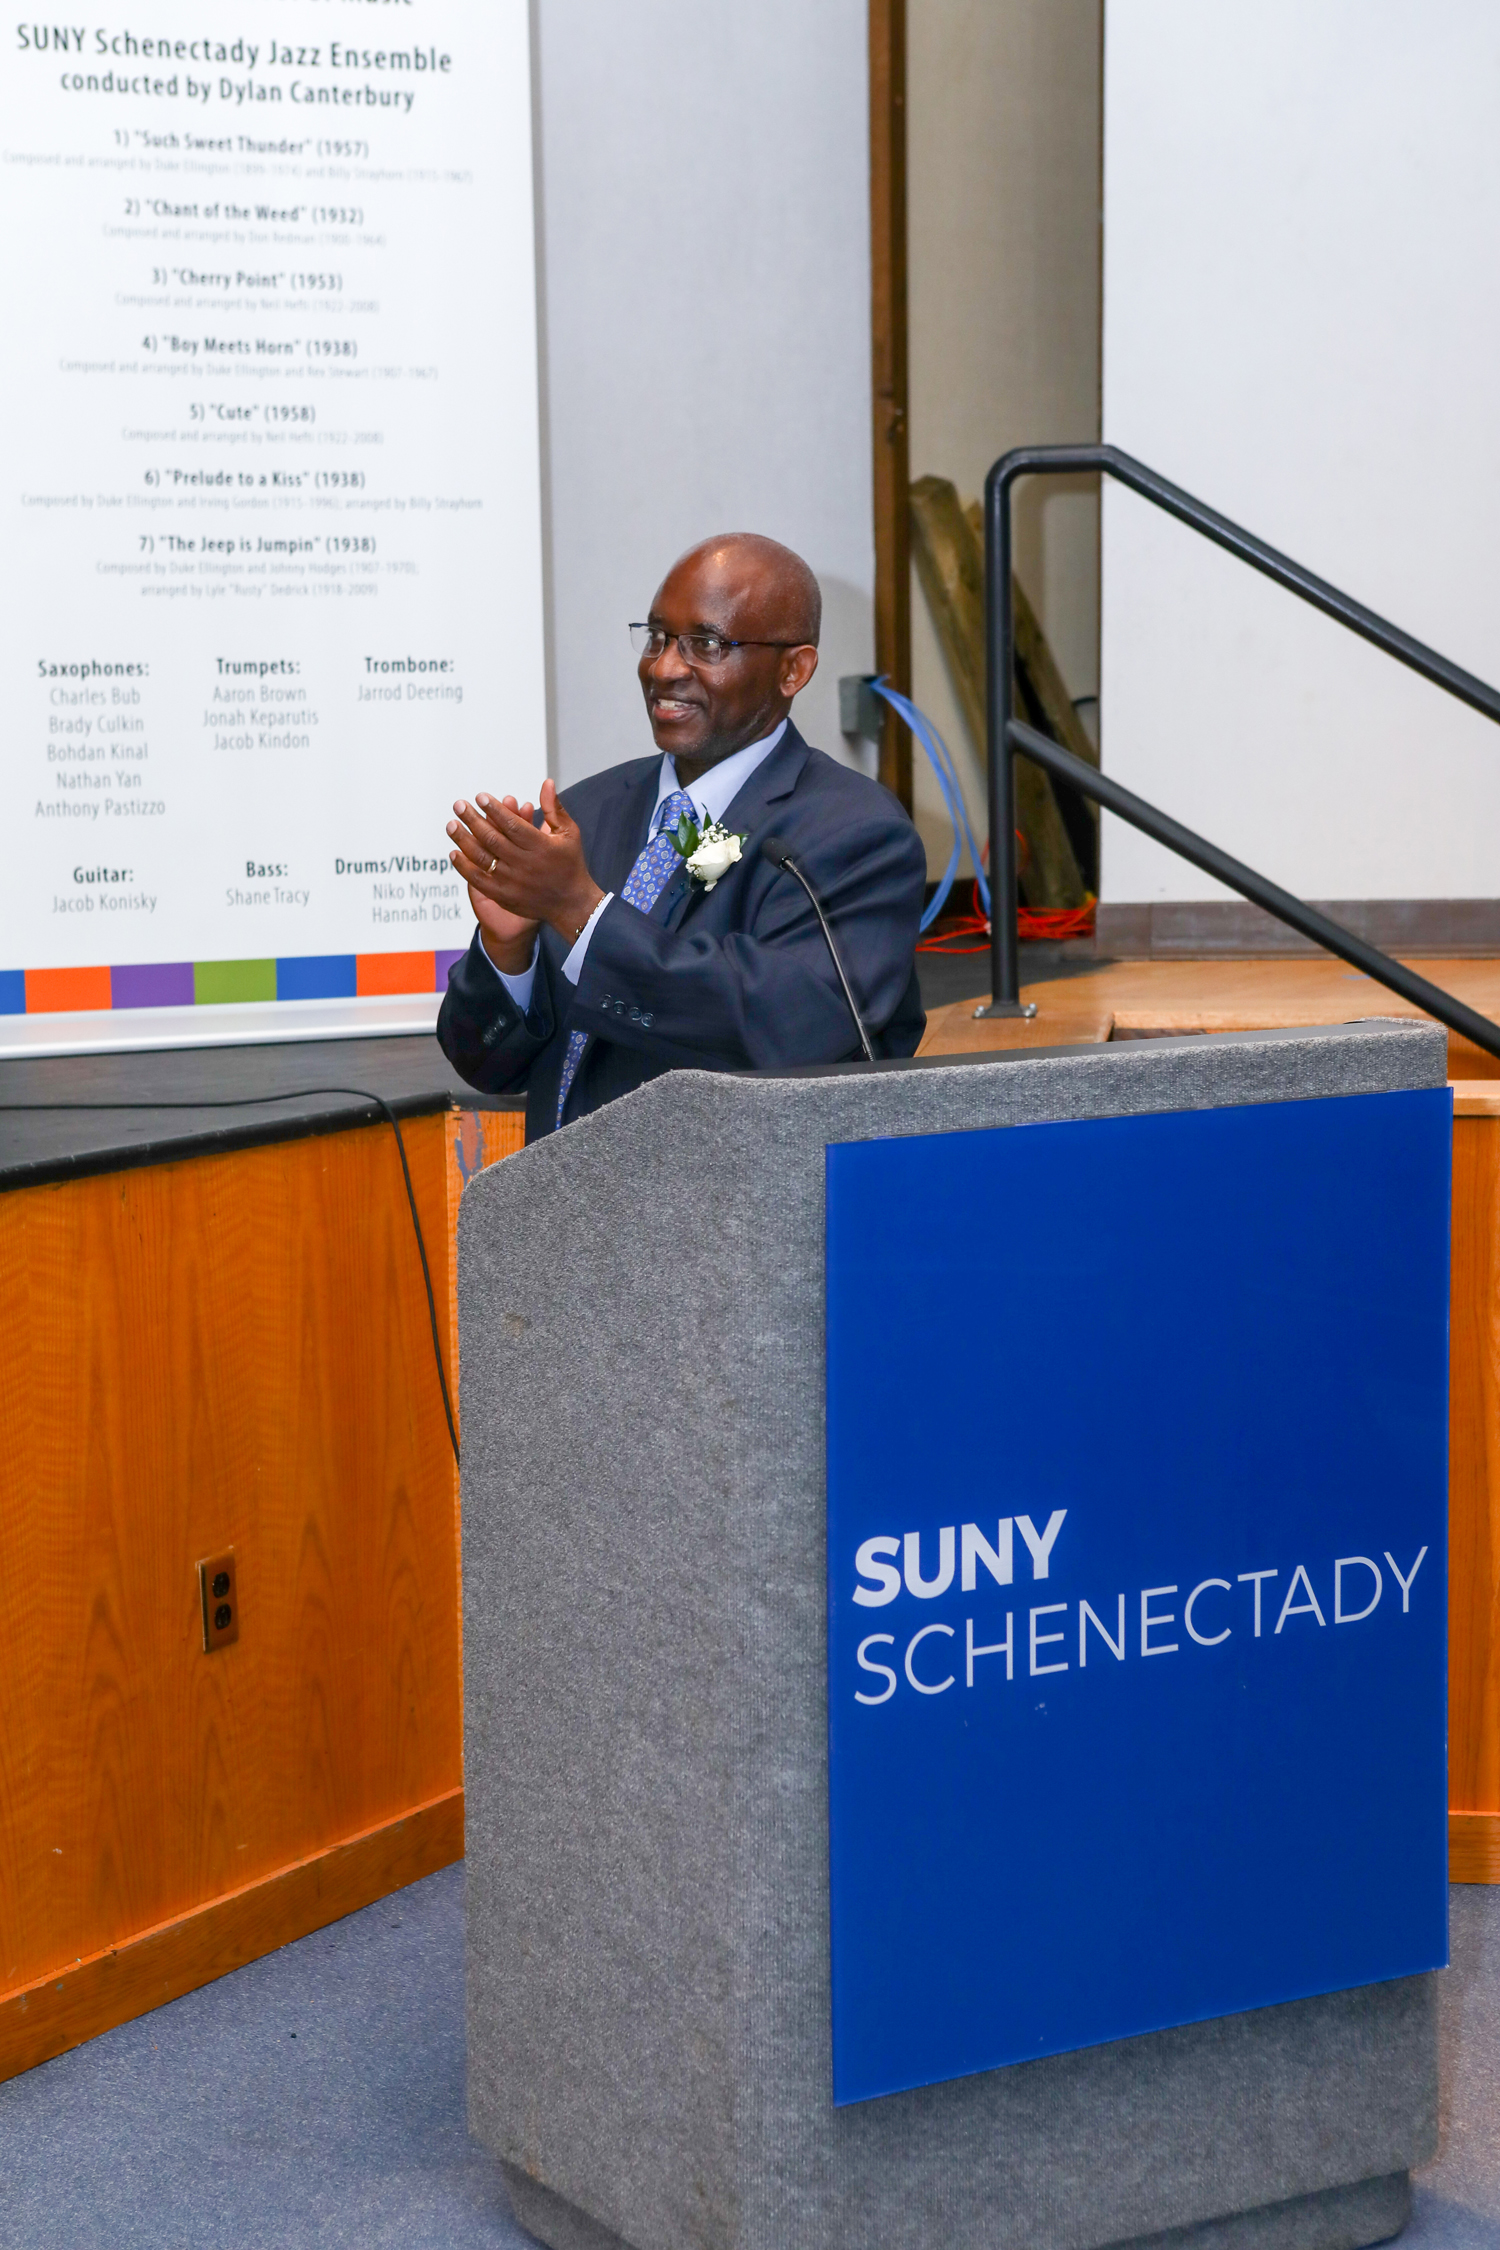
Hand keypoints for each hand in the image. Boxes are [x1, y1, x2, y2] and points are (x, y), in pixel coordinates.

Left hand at [447, 779, 605, 958]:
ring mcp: (513, 881)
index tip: (479, 796)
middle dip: (473, 819)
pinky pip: (479, 880)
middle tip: (458, 805)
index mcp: (541, 846)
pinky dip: (464, 867)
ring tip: (451, 824)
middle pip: (492, 838)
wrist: (571, 904)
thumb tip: (547, 782)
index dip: (494, 810)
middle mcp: (525, 864)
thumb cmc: (570, 863)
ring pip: (482, 858)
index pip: (512, 824)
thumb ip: (553, 808)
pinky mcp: (504, 896)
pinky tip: (454, 853)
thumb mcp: (569, 833)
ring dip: (464, 840)